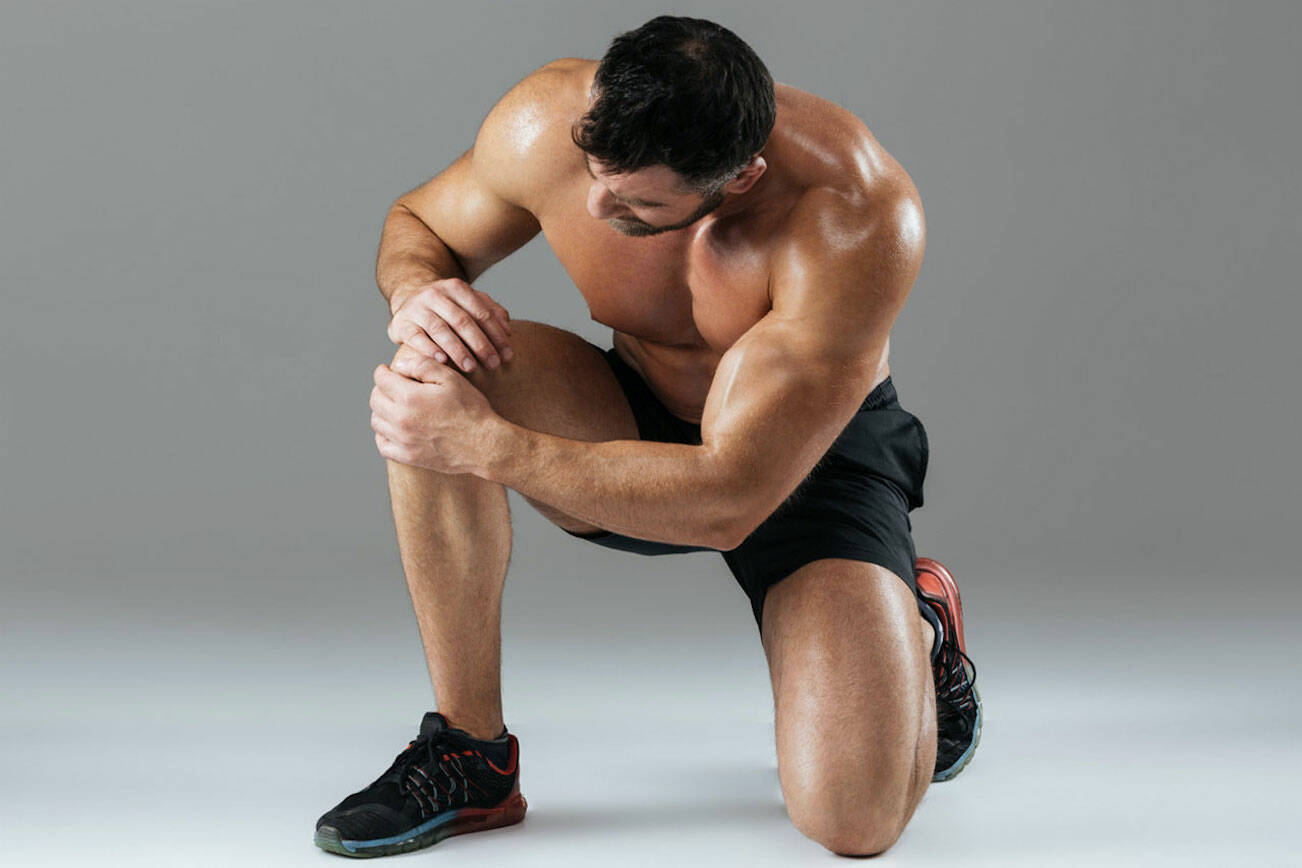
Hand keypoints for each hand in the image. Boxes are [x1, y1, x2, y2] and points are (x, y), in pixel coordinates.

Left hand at [369, 360, 497, 473]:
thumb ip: (423, 366)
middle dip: (382, 389)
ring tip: (395, 406)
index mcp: (410, 398)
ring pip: (376, 421)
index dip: (383, 371)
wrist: (484, 444)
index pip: (381, 379)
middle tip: (394, 387)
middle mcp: (401, 420)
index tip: (388, 370)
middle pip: (375, 400)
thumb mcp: (451, 379)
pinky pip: (382, 445)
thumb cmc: (471, 409)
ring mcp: (403, 441)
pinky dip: (383, 435)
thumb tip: (399, 364)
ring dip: (382, 410)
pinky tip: (395, 428)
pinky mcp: (408, 457)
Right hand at [387, 279, 512, 372]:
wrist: (408, 301)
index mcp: (456, 288)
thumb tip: (507, 330)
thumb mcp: (468, 304)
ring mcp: (416, 308)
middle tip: (493, 365)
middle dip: (480, 344)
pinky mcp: (400, 323)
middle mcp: (435, 294)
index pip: (481, 312)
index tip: (507, 355)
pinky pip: (415, 337)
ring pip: (440, 329)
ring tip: (471, 367)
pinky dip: (429, 349)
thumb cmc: (446, 308)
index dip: (496, 334)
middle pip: (462, 321)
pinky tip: (442, 361)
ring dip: (457, 350)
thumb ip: (490, 312)